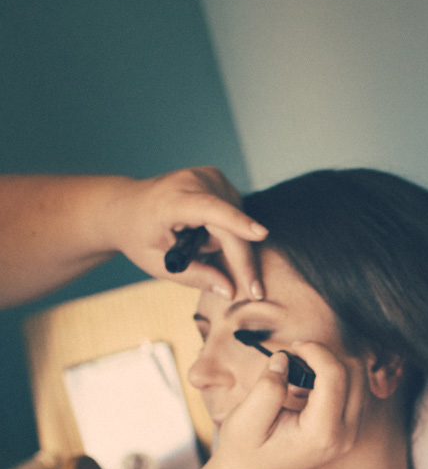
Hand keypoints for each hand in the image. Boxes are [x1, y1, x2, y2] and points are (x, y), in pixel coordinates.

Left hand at [104, 167, 267, 297]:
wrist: (126, 206)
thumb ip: (196, 276)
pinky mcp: (217, 179)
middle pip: (230, 226)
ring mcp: (208, 176)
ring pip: (236, 223)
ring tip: (197, 248)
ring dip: (226, 245)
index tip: (261, 234)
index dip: (237, 223)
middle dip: (243, 261)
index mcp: (171, 200)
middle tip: (255, 292)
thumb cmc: (139, 235)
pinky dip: (226, 232)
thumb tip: (230, 291)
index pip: (210, 209)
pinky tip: (203, 236)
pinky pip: (235, 215)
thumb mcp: (159, 264)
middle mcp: (193, 181)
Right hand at [212, 343, 364, 468]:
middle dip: (327, 356)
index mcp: (322, 433)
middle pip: (356, 374)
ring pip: (360, 379)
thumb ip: (268, 387)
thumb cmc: (246, 450)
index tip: (292, 348)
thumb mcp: (246, 419)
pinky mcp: (348, 428)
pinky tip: (309, 385)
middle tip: (296, 356)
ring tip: (301, 372)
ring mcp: (350, 434)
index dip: (315, 351)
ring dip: (332, 365)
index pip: (335, 376)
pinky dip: (335, 377)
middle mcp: (344, 435)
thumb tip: (285, 359)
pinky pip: (354, 390)